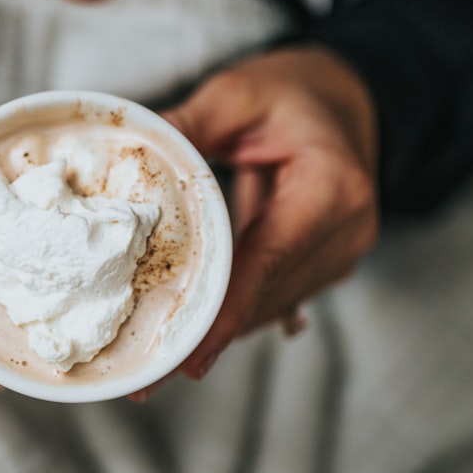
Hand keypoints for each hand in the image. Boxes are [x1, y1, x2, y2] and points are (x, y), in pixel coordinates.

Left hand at [164, 46, 379, 378]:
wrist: (349, 98)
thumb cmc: (297, 92)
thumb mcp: (239, 93)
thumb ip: (187, 126)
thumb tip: (123, 157)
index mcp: (333, 189)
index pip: (269, 261)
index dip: (225, 311)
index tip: (188, 354)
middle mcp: (345, 234)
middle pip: (264, 297)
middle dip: (205, 337)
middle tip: (145, 380)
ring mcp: (338, 256)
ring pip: (266, 308)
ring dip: (214, 335)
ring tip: (153, 370)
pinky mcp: (320, 266)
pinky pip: (268, 299)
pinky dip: (228, 316)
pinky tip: (187, 339)